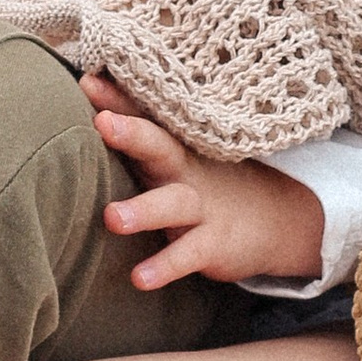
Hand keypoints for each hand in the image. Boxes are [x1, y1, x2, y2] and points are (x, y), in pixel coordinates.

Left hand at [82, 77, 328, 292]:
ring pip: (171, 205)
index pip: (142, 115)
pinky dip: (164, 266)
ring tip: (112, 218)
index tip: (87, 81)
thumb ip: (136, 136)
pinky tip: (140, 279)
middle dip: (132, 133)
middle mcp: (184, 170)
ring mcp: (200, 206)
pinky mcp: (212, 243)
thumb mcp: (175, 155)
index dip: (115, 99)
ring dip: (142, 210)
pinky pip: (186, 255)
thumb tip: (85, 96)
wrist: (276, 218)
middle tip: (103, 123)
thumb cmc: (205, 182)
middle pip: (159, 145)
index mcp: (171, 145)